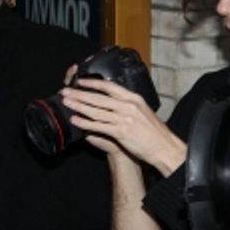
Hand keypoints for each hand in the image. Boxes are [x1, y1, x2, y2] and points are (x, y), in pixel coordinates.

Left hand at [59, 79, 185, 173]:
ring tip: (67, 103)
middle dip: (80, 94)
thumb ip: (127, 104)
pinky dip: (85, 123)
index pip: (110, 86)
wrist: (164, 147)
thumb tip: (109, 100)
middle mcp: (129, 107)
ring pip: (96, 111)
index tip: (80, 82)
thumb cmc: (153, 131)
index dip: (93, 83)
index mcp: (134, 99)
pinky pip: (98, 125)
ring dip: (79, 106)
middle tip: (66, 92)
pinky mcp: (120, 132)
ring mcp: (124, 119)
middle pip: (99, 98)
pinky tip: (76, 120)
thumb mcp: (142, 111)